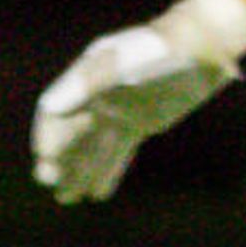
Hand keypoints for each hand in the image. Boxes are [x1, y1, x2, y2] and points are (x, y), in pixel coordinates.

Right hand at [31, 0, 245, 204]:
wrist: (200, 47)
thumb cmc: (158, 51)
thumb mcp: (120, 66)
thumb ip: (85, 86)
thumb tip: (49, 108)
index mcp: (86, 77)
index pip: (56, 110)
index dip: (48, 135)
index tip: (45, 159)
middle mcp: (98, 96)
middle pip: (70, 133)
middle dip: (59, 159)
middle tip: (50, 182)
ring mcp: (119, 110)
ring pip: (92, 147)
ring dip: (79, 172)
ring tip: (66, 198)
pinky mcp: (140, 123)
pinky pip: (118, 151)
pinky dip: (108, 171)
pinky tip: (98, 194)